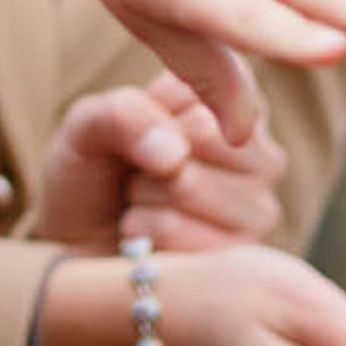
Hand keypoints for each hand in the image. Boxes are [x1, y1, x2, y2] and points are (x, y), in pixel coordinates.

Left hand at [34, 70, 286, 253]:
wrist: (82, 244)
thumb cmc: (94, 173)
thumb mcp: (89, 124)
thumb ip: (123, 114)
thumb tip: (174, 156)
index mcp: (234, 104)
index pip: (198, 84)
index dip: (146, 110)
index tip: (137, 129)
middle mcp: (263, 154)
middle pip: (200, 133)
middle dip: (148, 153)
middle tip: (141, 172)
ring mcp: (261, 210)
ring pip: (184, 183)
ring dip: (142, 195)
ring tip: (144, 203)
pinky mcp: (243, 261)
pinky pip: (175, 230)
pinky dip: (143, 230)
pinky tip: (148, 238)